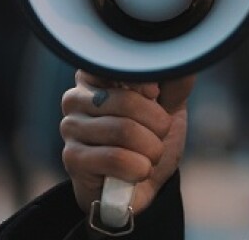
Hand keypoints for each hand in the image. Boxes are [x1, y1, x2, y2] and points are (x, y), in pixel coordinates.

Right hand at [60, 70, 195, 214]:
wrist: (145, 182)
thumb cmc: (153, 135)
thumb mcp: (171, 102)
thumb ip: (174, 79)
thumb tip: (178, 64)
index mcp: (99, 75)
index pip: (122, 67)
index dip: (148, 85)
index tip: (156, 96)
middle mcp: (77, 96)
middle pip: (128, 101)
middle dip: (159, 124)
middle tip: (160, 134)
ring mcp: (70, 127)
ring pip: (124, 130)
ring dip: (152, 148)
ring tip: (151, 154)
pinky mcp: (72, 158)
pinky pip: (116, 158)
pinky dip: (139, 167)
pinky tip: (139, 170)